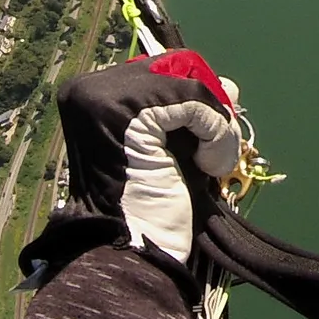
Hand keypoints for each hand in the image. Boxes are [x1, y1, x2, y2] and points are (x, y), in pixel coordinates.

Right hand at [51, 50, 241, 263]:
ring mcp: (104, 96)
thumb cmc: (153, 203)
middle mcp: (88, 89)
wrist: (135, 250)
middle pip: (173, 68)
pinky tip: (206, 166)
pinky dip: (214, 132)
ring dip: (214, 124)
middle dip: (207, 106)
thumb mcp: (174, 144)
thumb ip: (194, 109)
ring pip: (189, 83)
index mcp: (89, 95)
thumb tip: (230, 85)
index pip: (158, 69)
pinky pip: (195, 101)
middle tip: (212, 149)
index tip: (206, 137)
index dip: (195, 98)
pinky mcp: (128, 112)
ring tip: (208, 164)